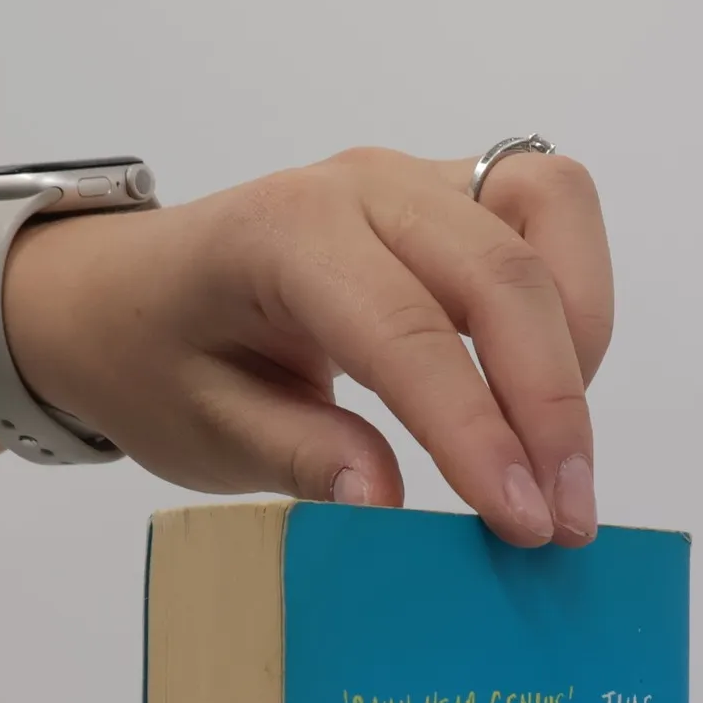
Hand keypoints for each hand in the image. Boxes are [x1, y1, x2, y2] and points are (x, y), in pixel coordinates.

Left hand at [1, 146, 613, 548]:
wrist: (122, 296)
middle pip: (503, 272)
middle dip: (552, 406)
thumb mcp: (203, 429)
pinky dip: (573, 300)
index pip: (411, 333)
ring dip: (580, 337)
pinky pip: (548, 213)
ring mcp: (412, 179)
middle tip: (566, 521)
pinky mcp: (448, 192)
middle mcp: (361, 188)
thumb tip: (386, 498)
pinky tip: (544, 394)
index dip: (479, 433)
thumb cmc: (156, 360)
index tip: (524, 523)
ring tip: (559, 455)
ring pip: (549, 212)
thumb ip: (297, 456)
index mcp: (285, 238)